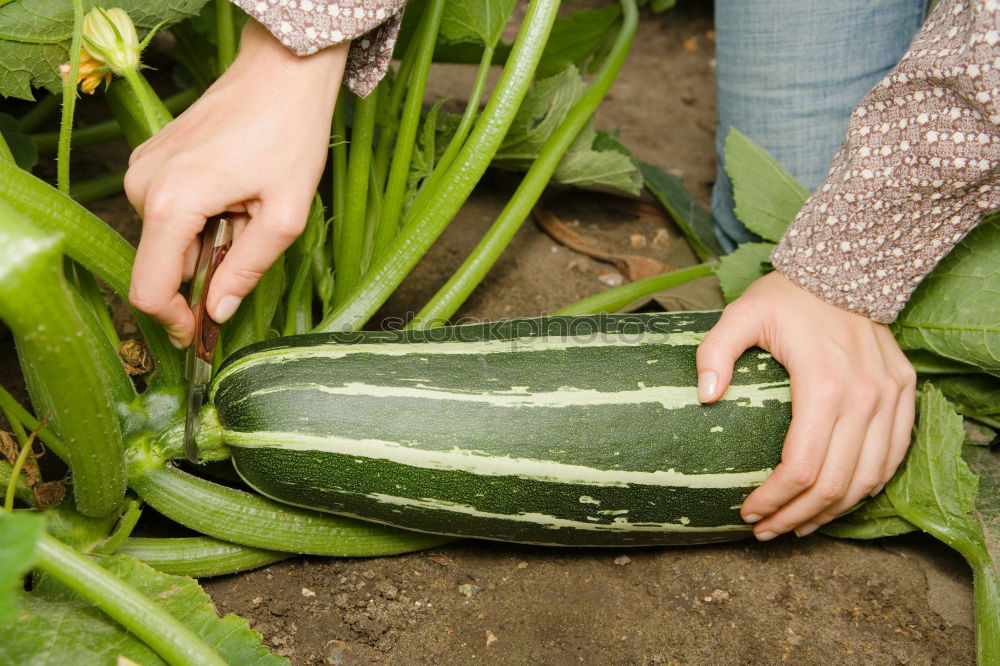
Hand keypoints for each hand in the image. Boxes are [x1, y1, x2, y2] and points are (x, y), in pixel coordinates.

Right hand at [124, 19, 348, 347]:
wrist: (281, 73)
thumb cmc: (289, 136)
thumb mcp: (284, 216)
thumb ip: (247, 269)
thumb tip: (217, 313)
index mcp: (172, 203)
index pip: (150, 288)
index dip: (174, 320)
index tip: (200, 334)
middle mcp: (143, 185)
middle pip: (162, 263)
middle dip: (203, 270)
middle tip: (252, 237)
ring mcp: (142, 168)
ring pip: (167, 238)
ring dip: (205, 241)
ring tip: (247, 207)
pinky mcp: (151, 159)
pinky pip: (168, 211)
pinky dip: (199, 217)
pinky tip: (232, 192)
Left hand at [696, 271, 915, 539]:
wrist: (844, 269)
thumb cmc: (786, 298)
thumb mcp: (740, 314)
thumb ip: (715, 353)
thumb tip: (704, 397)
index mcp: (824, 384)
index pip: (802, 465)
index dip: (774, 498)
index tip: (747, 512)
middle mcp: (865, 397)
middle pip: (835, 483)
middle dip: (797, 516)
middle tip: (765, 530)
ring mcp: (890, 398)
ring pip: (868, 479)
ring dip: (832, 512)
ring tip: (796, 526)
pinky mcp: (904, 394)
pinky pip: (892, 458)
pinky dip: (866, 488)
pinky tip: (837, 501)